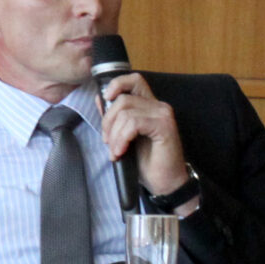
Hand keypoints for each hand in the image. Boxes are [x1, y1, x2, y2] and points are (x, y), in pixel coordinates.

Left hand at [97, 71, 191, 196]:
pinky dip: (122, 138)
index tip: (107, 99)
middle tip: (108, 141)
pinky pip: (133, 124)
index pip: (134, 80)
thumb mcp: (124, 137)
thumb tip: (100, 100)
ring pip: (125, 112)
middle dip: (108, 121)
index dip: (117, 84)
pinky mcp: (164, 127)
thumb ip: (115, 117)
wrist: (164, 183)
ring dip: (114, 134)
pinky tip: (122, 151)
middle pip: (123, 99)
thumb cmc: (147, 163)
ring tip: (115, 151)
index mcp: (150, 106)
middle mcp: (159, 106)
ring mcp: (163, 115)